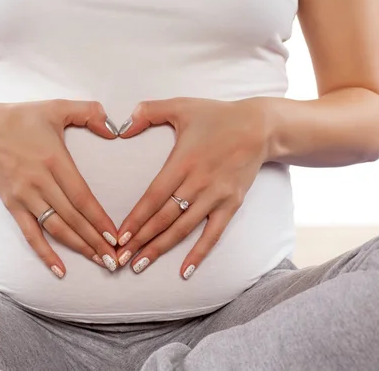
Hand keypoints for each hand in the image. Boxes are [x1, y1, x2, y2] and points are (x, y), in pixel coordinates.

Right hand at [0, 100, 120, 277]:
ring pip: (56, 229)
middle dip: (96, 241)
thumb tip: (113, 129)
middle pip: (73, 218)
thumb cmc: (21, 118)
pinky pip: (30, 233)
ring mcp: (25, 196)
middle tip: (116, 259)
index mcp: (55, 160)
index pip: (82, 197)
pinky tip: (60, 270)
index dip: (99, 219)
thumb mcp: (57, 107)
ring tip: (99, 263)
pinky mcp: (12, 204)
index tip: (116, 236)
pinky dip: (45, 253)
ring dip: (78, 248)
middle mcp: (40, 182)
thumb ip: (88, 112)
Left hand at [116, 97, 270, 278]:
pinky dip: (199, 254)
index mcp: (183, 162)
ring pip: (183, 229)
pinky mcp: (232, 204)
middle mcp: (198, 183)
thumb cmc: (216, 116)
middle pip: (164, 218)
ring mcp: (216, 196)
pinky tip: (184, 272)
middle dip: (140, 241)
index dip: (136, 219)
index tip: (119, 237)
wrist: (260, 127)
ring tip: (138, 266)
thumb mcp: (181, 106)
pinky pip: (213, 234)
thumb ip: (148, 111)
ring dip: (160, 249)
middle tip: (118, 260)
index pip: (153, 197)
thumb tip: (121, 126)